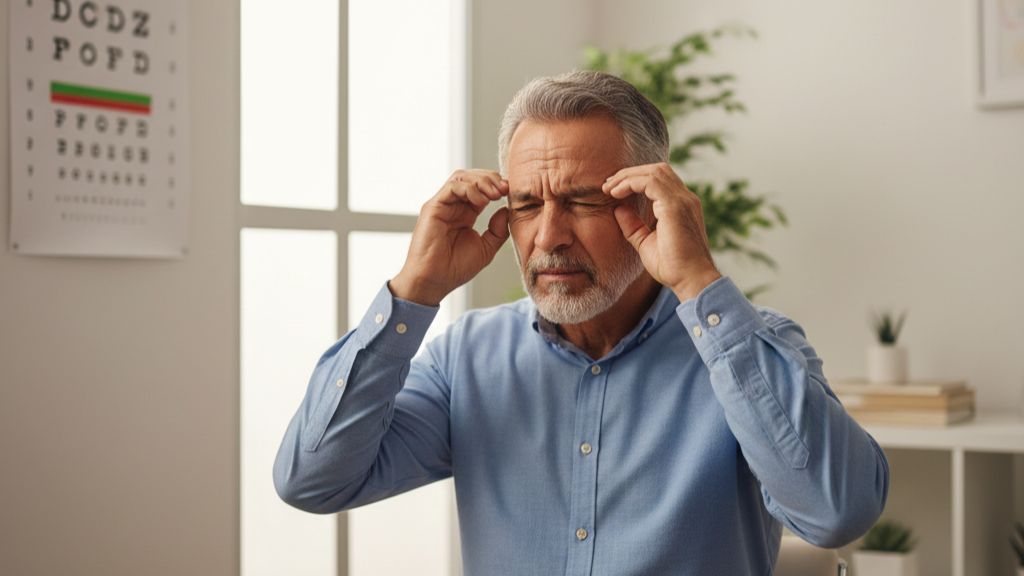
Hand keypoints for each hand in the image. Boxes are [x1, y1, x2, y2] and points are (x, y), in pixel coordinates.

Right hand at [391, 170, 509, 305]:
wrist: (434, 281)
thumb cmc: (455, 268)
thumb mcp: (486, 248)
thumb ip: (498, 230)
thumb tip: (507, 210)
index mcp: (466, 213)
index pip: (482, 188)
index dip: (497, 186)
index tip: (510, 192)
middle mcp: (453, 206)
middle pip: (472, 177)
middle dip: (491, 179)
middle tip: (505, 189)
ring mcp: (442, 204)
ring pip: (462, 177)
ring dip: (482, 181)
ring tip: (495, 194)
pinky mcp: (433, 207)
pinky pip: (452, 187)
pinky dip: (469, 188)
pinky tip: (481, 201)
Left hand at [602, 162, 721, 300]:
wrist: (692, 281)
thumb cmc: (673, 267)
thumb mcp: (646, 242)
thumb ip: (633, 225)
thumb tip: (618, 209)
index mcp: (682, 206)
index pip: (660, 180)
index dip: (635, 180)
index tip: (613, 190)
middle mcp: (685, 199)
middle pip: (657, 170)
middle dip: (630, 173)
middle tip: (608, 185)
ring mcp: (683, 200)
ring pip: (654, 172)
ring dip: (628, 176)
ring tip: (609, 188)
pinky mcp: (675, 206)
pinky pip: (650, 182)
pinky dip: (631, 182)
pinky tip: (616, 193)